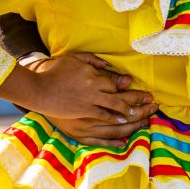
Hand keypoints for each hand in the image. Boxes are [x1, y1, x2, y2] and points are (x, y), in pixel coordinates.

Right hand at [25, 53, 155, 127]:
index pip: (115, 85)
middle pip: (119, 99)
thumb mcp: (75, 59)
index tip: (143, 93)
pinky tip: (124, 129)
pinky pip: (101, 124)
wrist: (38, 88)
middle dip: (137, 103)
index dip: (130, 90)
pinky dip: (114, 127)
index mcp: (92, 76)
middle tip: (151, 105)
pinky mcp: (80, 118)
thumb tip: (110, 65)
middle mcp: (92, 91)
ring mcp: (86, 106)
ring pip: (113, 113)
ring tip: (142, 118)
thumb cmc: (55, 71)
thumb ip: (94, 61)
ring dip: (129, 116)